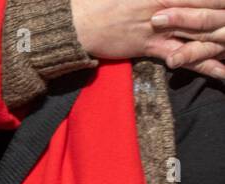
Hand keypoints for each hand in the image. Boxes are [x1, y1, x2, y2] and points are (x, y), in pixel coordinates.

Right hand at [70, 0, 224, 77]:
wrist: (76, 24)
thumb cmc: (101, 2)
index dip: (222, 0)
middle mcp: (169, 5)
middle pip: (212, 8)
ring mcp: (162, 27)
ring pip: (204, 32)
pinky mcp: (151, 47)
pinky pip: (185, 58)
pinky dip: (206, 66)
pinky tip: (223, 73)